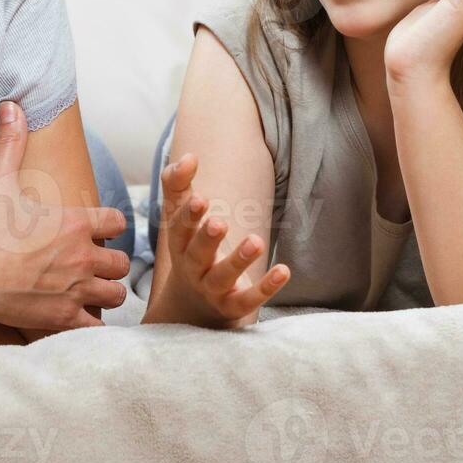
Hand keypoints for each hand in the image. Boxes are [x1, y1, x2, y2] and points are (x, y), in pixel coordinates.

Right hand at [0, 102, 130, 331]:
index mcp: (76, 222)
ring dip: (105, 293)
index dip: (110, 226)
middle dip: (110, 264)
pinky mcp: (65, 318)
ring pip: (115, 295)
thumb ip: (10, 142)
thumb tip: (11, 104)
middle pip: (121, 262)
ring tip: (88, 291)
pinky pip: (97, 327)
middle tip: (91, 264)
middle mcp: (85, 255)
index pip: (117, 221)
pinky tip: (78, 319)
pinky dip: (91, 324)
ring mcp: (77, 289)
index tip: (96, 230)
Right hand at [158, 152, 287, 326]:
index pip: (179, 228)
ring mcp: (212, 289)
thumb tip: (189, 157)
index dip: (188, 215)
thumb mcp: (180, 217)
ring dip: (239, 260)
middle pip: (197, 254)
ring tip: (256, 242)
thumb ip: (178, 184)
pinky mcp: (232, 306)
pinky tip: (284, 270)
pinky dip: (266, 287)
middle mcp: (192, 267)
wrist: (192, 305)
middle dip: (207, 239)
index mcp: (179, 243)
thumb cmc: (190, 247)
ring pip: (223, 277)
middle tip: (219, 223)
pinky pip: (248, 300)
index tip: (200, 199)